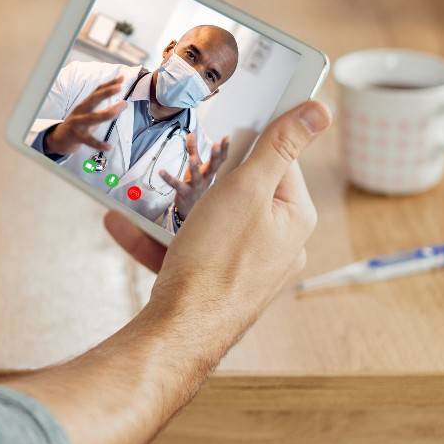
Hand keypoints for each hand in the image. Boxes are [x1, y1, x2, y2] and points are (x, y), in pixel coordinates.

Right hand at [43, 76, 129, 156]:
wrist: (59, 138)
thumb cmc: (78, 124)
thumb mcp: (88, 112)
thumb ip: (103, 106)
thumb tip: (122, 102)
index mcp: (84, 104)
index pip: (97, 91)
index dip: (109, 84)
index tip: (122, 77)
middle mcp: (81, 111)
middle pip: (93, 99)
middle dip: (106, 93)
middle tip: (119, 87)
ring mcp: (78, 123)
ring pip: (93, 117)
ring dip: (106, 114)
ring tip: (118, 111)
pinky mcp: (77, 136)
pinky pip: (90, 141)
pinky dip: (99, 144)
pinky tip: (109, 146)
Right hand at [105, 100, 330, 348]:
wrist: (179, 333)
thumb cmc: (217, 263)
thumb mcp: (246, 189)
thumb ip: (280, 146)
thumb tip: (319, 110)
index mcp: (295, 218)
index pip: (280, 161)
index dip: (248, 143)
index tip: (220, 130)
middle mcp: (277, 244)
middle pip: (240, 191)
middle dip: (201, 180)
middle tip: (177, 169)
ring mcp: (245, 267)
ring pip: (208, 222)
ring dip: (171, 209)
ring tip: (139, 200)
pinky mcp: (214, 283)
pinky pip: (187, 250)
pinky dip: (158, 237)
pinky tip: (124, 226)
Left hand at [157, 132, 229, 219]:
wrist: (191, 208)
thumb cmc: (195, 183)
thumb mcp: (195, 165)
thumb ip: (193, 149)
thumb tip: (191, 133)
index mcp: (209, 171)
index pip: (220, 159)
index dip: (224, 149)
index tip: (227, 138)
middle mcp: (205, 178)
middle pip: (213, 167)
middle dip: (215, 156)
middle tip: (216, 145)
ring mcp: (196, 186)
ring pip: (197, 177)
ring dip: (194, 168)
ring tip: (192, 159)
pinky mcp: (184, 192)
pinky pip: (176, 185)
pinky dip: (169, 178)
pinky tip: (161, 171)